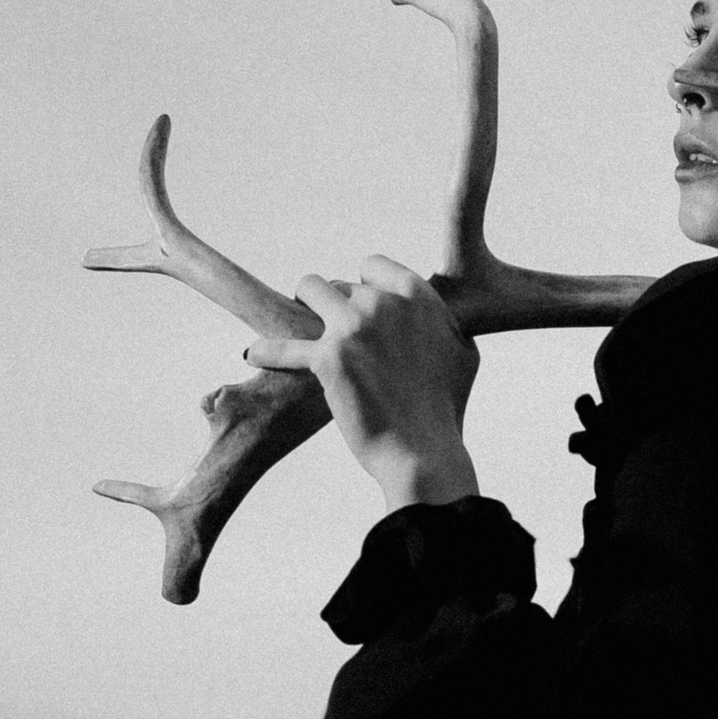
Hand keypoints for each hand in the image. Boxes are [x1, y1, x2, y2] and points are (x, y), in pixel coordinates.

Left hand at [247, 255, 480, 511]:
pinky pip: (284, 346)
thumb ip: (443, 322)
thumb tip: (433, 313)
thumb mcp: (463, 354)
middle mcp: (384, 302)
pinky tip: (253, 355)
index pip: (374, 266)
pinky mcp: (327, 358)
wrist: (424, 452)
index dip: (365, 285)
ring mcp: (354, 327)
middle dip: (335, 306)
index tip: (361, 307)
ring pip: (310, 288)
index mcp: (419, 296)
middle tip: (331, 331)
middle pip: (342, 285)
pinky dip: (268, 351)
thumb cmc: (446, 410)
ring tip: (294, 321)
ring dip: (301, 302)